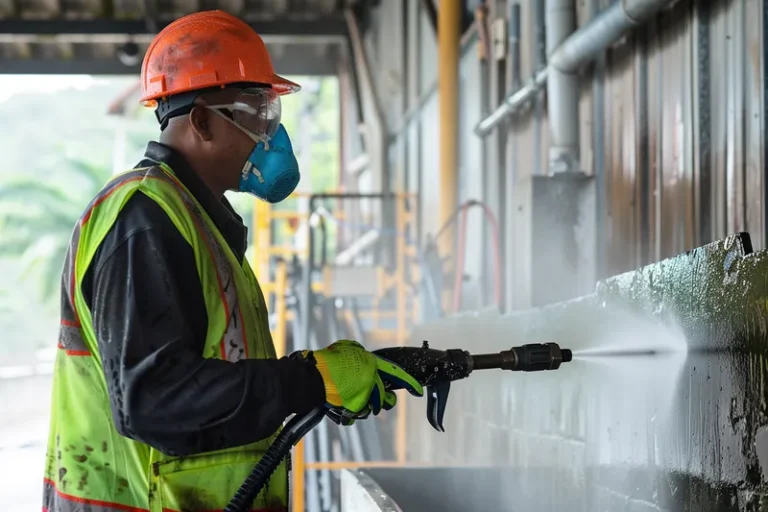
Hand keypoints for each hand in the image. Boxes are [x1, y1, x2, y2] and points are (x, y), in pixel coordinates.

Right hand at [298, 340, 422, 424]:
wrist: (310, 379)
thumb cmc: (326, 363)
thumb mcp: (346, 349)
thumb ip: (361, 356)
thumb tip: (365, 358)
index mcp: (371, 363)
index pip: (396, 373)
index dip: (409, 382)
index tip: (418, 390)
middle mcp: (371, 380)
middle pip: (385, 396)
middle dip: (381, 399)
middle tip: (371, 397)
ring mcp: (363, 395)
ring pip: (372, 407)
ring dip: (364, 405)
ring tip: (348, 397)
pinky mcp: (354, 408)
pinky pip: (358, 414)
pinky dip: (351, 411)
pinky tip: (340, 404)